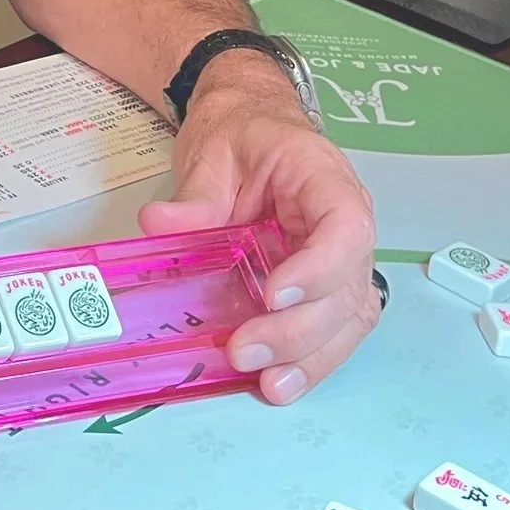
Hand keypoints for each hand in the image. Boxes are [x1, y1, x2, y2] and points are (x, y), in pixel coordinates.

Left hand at [138, 66, 376, 405]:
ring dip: (312, 358)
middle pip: (347, 286)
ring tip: (272, 385)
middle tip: (246, 351)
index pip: (344, 227)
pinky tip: (282, 382)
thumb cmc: (244, 133)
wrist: (252, 124)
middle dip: (299, 330)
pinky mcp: (327, 284)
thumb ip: (195, 194)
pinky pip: (334, 327)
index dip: (318, 268)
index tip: (274, 294)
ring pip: (349, 318)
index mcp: (324, 179)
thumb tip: (161, 224)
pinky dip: (311, 359)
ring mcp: (343, 258)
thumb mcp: (213, 151)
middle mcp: (346, 223)